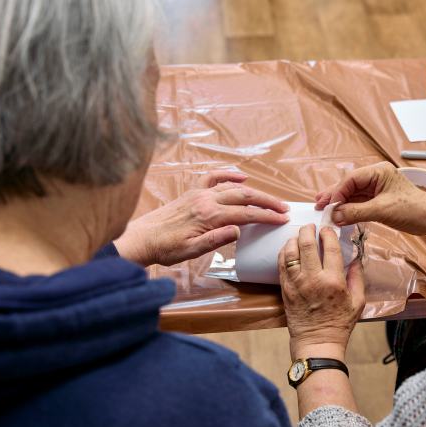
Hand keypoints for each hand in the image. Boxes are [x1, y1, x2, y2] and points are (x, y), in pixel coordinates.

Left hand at [115, 171, 289, 265]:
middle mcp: (205, 200)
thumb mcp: (191, 251)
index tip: (282, 220)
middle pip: (244, 196)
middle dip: (267, 202)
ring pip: (233, 187)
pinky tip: (242, 176)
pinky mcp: (192, 192)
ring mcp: (199, 193)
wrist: (141, 238)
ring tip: (270, 199)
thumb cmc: (165, 248)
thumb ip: (216, 240)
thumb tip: (238, 230)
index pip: (246, 214)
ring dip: (254, 191)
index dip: (267, 216)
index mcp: (208, 216)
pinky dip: (229, 175)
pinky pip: (213, 178)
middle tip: (284, 209)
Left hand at [278, 224, 364, 359]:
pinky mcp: (285, 289)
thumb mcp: (358, 302)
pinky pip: (281, 264)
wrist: (317, 342)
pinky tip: (289, 248)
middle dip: (308, 230)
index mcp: (334, 281)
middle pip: (307, 244)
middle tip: (311, 226)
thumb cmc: (339, 324)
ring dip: (294, 238)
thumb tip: (355, 259)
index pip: (330, 248)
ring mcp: (296, 283)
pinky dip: (284, 252)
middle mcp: (313, 279)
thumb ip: (357, 277)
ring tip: (299, 234)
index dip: (328, 233)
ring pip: (290, 251)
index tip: (327, 228)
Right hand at [314, 162, 425, 234]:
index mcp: (378, 171)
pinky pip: (358, 202)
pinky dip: (348, 208)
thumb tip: (334, 215)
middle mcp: (376, 177)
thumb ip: (356, 212)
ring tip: (322, 208)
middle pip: (348, 185)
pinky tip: (337, 213)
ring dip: (338, 202)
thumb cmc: (413, 209)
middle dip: (333, 195)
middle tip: (318, 205)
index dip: (336, 192)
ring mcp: (377, 188)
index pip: (350, 179)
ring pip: (352, 194)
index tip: (327, 206)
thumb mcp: (382, 211)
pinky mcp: (378, 199)